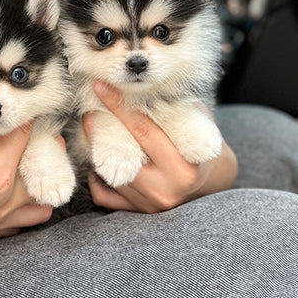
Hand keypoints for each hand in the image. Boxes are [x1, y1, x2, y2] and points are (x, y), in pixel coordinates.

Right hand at [0, 126, 51, 274]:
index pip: (24, 138)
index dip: (22, 117)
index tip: (19, 107)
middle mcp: (4, 202)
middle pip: (41, 169)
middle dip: (39, 147)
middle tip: (28, 131)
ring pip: (40, 203)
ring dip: (37, 180)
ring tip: (24, 163)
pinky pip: (21, 220)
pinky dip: (24, 204)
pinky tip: (8, 189)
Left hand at [84, 82, 237, 213]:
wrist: (210, 181)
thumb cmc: (201, 144)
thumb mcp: (198, 122)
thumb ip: (174, 107)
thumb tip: (141, 85)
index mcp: (184, 167)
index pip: (143, 130)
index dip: (119, 107)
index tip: (101, 88)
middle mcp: (165, 189)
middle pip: (120, 155)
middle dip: (99, 130)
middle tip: (88, 109)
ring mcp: (149, 204)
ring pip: (109, 175)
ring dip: (97, 151)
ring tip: (92, 131)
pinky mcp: (137, 212)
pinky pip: (103, 195)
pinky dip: (97, 177)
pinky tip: (99, 161)